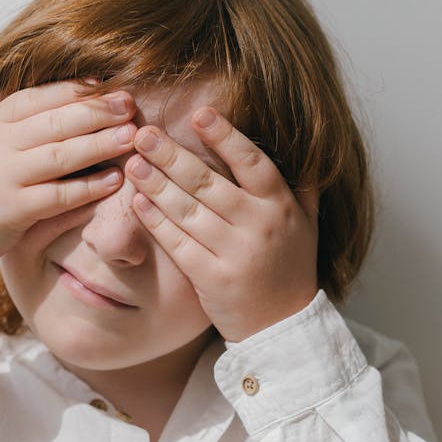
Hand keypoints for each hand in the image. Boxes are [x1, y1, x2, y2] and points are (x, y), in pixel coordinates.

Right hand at [0, 80, 134, 261]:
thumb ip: (17, 123)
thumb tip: (67, 101)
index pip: (41, 96)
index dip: (77, 90)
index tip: (108, 85)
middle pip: (57, 120)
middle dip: (97, 111)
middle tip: (129, 106)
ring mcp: (6, 176)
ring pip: (61, 154)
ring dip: (100, 144)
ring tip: (130, 137)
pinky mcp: (14, 209)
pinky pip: (59, 195)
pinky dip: (89, 188)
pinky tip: (114, 181)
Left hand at [126, 108, 319, 342]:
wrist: (283, 328)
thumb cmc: (291, 269)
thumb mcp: (308, 225)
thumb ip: (304, 186)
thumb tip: (306, 147)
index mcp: (280, 206)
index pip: (252, 162)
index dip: (225, 136)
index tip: (200, 113)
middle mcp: (259, 226)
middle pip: (208, 183)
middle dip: (173, 155)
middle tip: (144, 133)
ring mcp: (235, 254)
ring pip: (188, 211)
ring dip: (157, 184)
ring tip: (134, 162)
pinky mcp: (212, 279)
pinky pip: (178, 244)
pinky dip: (156, 222)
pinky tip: (138, 202)